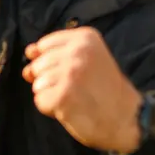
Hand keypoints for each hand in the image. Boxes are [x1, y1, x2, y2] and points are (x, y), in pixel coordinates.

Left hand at [23, 27, 142, 154]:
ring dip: (51, 95)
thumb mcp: (87, 59)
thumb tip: (29, 53)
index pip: (45, 44)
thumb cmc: (105, 89)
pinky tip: (71, 108)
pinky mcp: (63, 95)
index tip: (73, 72)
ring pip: (37, 84)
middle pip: (38, 64)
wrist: (126, 117)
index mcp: (85, 37)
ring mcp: (70, 73)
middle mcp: (77, 51)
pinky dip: (51, 109)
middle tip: (77, 88)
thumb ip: (57, 53)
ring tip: (75, 98)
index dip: (52, 62)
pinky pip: (40, 101)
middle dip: (50, 80)